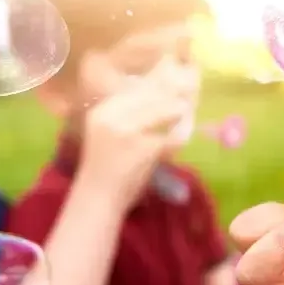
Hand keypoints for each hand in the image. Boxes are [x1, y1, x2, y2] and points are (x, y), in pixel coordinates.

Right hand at [80, 83, 188, 206]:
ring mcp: (127, 132)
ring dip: (177, 112)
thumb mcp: (106, 133)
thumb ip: (124, 114)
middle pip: (149, 96)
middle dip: (169, 96)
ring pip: (162, 111)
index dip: (155, 86)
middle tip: (183, 100)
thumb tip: (156, 93)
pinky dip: (179, 137)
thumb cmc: (104, 167)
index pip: (133, 89)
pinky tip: (182, 138)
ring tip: (185, 113)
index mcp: (101, 111)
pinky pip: (169, 137)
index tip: (169, 89)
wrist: (97, 198)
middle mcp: (110, 117)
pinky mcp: (143, 149)